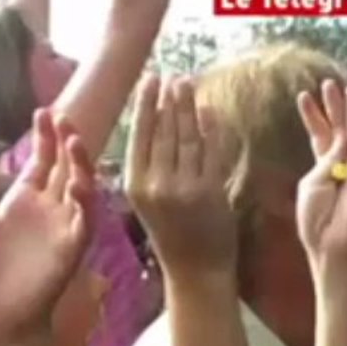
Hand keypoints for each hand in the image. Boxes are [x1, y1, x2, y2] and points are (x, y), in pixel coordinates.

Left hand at [0, 109, 92, 345]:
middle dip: (66, 141)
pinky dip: (86, 200)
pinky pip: (86, 220)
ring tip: (73, 141)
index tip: (43, 111)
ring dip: (81, 164)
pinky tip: (78, 182)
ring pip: (81, 187)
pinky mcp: (72, 248)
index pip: (41, 161)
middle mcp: (48, 210)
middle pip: (65, 166)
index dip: (44, 137)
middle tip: (62, 116)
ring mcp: (63, 227)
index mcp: (23, 202)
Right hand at [124, 75, 235, 277]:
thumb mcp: (147, 201)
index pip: (139, 136)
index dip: (146, 105)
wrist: (195, 268)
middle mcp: (156, 184)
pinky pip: (210, 150)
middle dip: (169, 100)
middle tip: (173, 76)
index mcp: (135, 186)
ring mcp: (183, 187)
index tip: (150, 80)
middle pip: (163, 131)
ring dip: (188, 107)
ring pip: (186, 137)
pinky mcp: (209, 190)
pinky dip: (211, 128)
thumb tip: (153, 124)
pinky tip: (209, 110)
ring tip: (188, 85)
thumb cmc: (171, 234)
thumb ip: (148, 168)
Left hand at [296, 79, 346, 264]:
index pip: (318, 135)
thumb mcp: (311, 186)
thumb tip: (340, 139)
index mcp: (322, 167)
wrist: (328, 244)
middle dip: (333, 105)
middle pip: (338, 127)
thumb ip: (323, 162)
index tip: (303, 95)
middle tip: (329, 81)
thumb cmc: (315, 219)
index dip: (312, 116)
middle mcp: (339, 163)